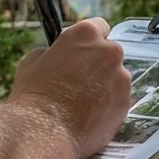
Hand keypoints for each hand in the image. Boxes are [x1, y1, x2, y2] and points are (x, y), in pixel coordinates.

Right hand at [7, 17, 130, 158]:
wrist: (42, 131)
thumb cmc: (33, 95)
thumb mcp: (32, 61)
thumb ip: (51, 52)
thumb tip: (53, 55)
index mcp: (86, 33)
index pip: (99, 27)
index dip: (90, 41)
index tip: (84, 52)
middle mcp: (108, 51)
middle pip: (110, 53)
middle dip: (98, 64)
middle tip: (80, 82)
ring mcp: (121, 77)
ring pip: (116, 77)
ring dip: (105, 86)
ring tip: (82, 104)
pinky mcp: (126, 102)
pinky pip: (119, 99)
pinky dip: (109, 106)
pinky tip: (90, 116)